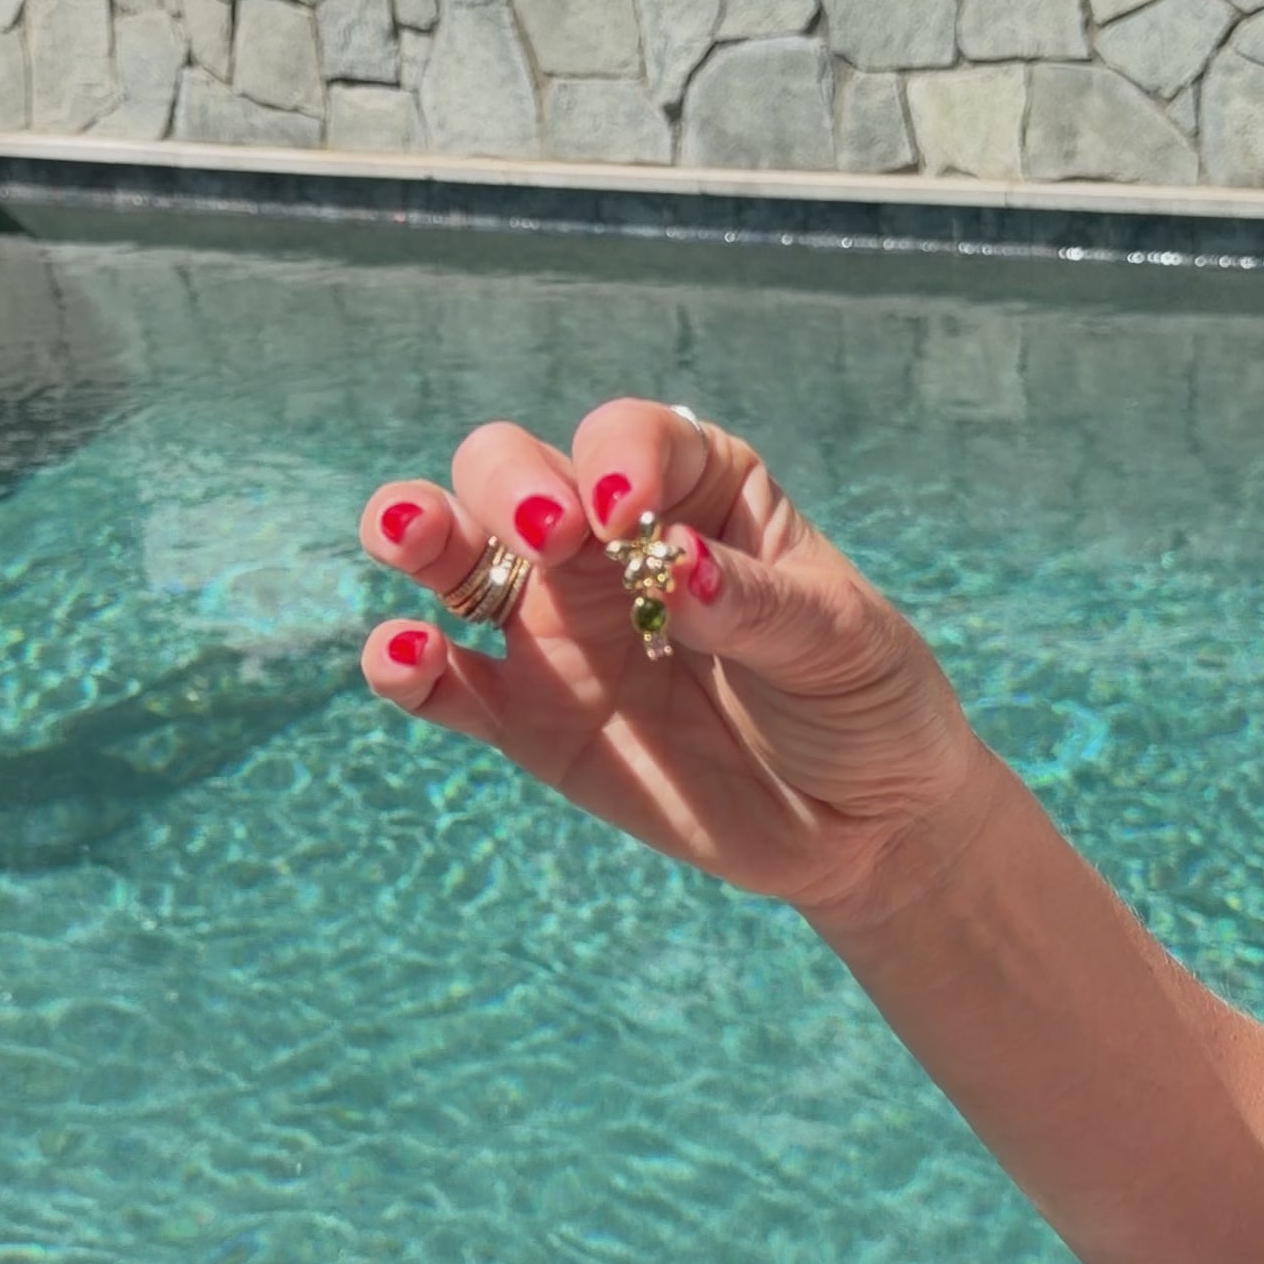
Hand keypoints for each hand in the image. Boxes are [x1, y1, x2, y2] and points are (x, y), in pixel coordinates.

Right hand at [357, 397, 986, 924]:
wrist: (863, 824)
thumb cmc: (863, 700)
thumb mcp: (839, 641)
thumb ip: (752, 605)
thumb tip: (676, 570)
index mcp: (696, 490)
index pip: (630, 439)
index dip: (617, 460)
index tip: (631, 518)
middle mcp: (607, 544)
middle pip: (514, 471)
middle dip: (511, 484)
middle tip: (552, 536)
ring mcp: (558, 628)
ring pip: (454, 557)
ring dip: (418, 531)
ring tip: (409, 535)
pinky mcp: (528, 717)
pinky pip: (446, 684)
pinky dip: (406, 664)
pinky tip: (400, 655)